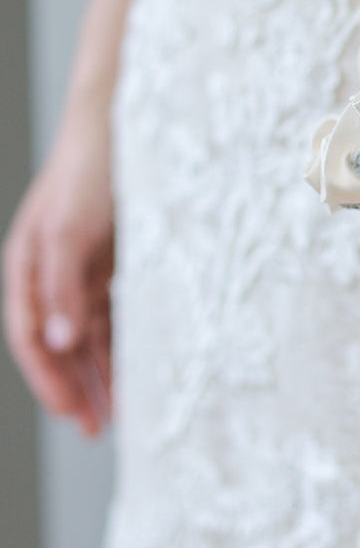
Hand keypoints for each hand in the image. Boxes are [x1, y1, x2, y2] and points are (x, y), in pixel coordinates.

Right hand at [2, 104, 114, 436]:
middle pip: (62, 342)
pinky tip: (143, 357)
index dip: (52, 380)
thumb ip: (62, 287)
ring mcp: (83, 263)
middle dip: (78, 385)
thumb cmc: (90, 169)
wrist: (123, 121)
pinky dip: (125, 333)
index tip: (78, 416)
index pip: (34, 338)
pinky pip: (116, 305)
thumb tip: (60, 345)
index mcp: (28, 266)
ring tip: (125, 405)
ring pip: (91, 328)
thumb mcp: (70, 229)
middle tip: (101, 427)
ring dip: (104, 366)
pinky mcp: (114, 254)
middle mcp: (52, 270)